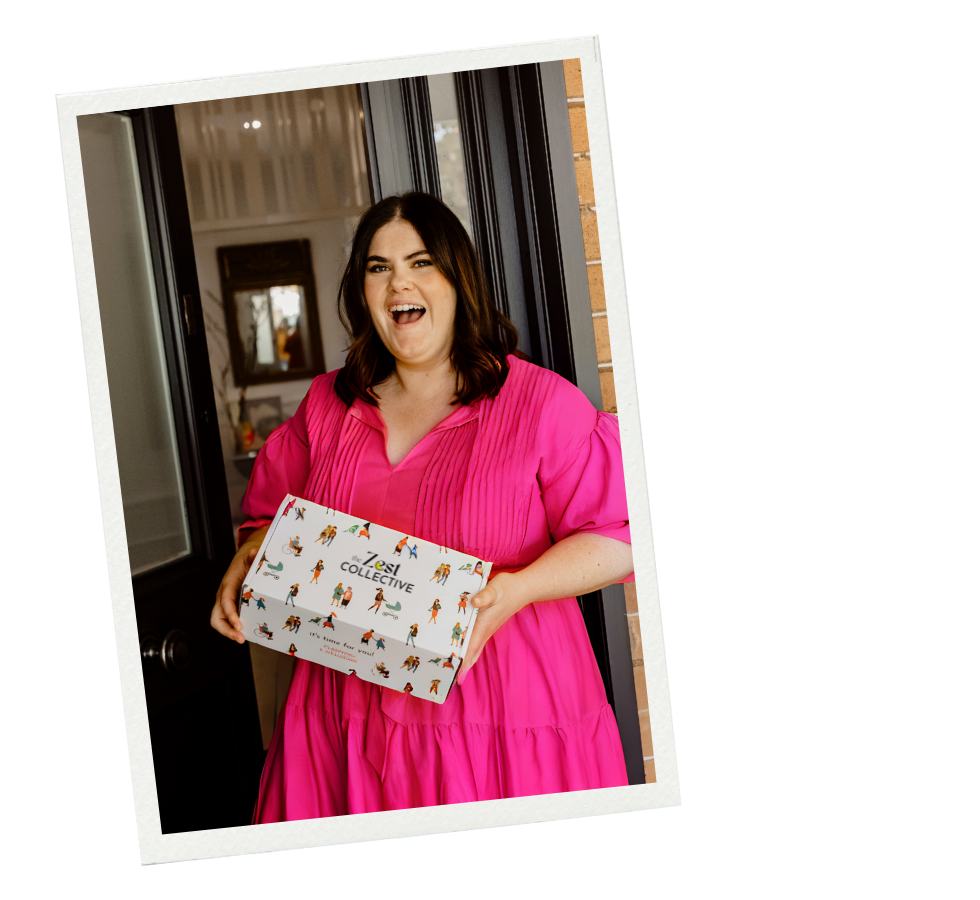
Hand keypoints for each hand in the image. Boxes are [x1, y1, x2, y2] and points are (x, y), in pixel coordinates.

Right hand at [211, 526, 268, 643]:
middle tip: (240, 638)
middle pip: (217, 617)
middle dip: (226, 630)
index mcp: (228, 583)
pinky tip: (247, 633)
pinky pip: (230, 619)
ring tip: (243, 638)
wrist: (247, 556)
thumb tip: (254, 553)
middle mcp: (224, 595)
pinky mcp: (233, 605)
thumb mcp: (252, 556)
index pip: (225, 601)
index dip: (231, 614)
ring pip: (221, 621)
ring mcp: (227, 602)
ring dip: (230, 632)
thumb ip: (252, 557)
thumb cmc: (248, 559)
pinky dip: (235, 628)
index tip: (238, 624)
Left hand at [456, 573, 523, 684]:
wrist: (522, 589)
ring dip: (464, 662)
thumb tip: (475, 602)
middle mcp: (485, 631)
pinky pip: (475, 644)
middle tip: (447, 679)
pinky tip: (462, 655)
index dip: (462, 662)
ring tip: (451, 673)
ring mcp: (487, 630)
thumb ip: (485, 596)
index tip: (455, 676)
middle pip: (471, 654)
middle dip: (461, 667)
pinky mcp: (487, 627)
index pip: (470, 648)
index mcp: (484, 625)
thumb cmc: (507, 588)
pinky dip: (468, 652)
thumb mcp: (495, 589)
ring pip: (473, 651)